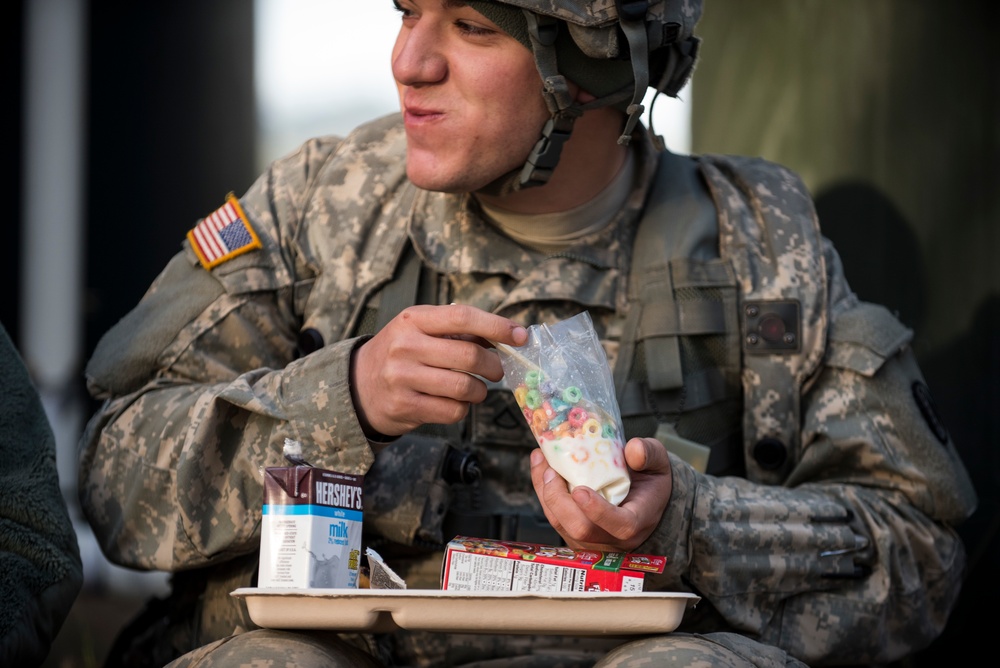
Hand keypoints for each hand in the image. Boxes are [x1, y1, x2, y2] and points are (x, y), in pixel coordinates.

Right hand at [350, 304, 526, 437]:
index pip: (462, 317)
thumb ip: (459, 331)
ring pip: (464, 387)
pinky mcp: (404, 407)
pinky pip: (452, 411)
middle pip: (469, 355)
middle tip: (496, 371)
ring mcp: (402, 378)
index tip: (521, 336)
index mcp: (413, 320)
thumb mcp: (420, 330)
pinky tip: (456, 402)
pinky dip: (463, 408)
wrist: (358, 385)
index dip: (497, 326)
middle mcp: (405, 346)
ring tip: (476, 389)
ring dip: (480, 391)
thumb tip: (509, 335)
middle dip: (493, 366)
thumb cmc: (401, 353)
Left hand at [530, 437, 672, 551]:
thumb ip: (649, 454)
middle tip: (551, 471)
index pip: (621, 526)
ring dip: (546, 493)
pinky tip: (542, 469)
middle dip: (559, 500)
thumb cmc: (650, 484)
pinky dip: (544, 493)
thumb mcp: (658, 465)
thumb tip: (632, 449)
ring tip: (542, 462)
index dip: (598, 511)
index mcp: (637, 522)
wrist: (644, 503)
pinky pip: (555, 518)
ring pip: (561, 524)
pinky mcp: (574, 535)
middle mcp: (613, 537)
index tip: (580, 490)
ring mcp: (591, 539)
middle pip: (580, 529)